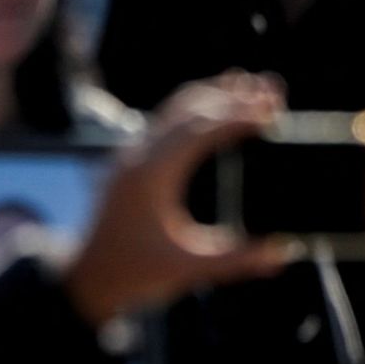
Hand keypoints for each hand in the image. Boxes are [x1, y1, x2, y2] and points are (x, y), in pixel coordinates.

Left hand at [59, 75, 291, 330]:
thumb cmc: (133, 273)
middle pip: (192, 109)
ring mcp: (132, 153)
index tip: (271, 109)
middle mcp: (139, 154)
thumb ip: (235, 261)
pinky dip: (196, 106)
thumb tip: (281, 255)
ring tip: (251, 84)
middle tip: (274, 88)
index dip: (238, 116)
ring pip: (177, 107)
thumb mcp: (187, 270)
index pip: (201, 131)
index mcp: (152, 175)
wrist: (83, 279)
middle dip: (235, 96)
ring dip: (215, 94)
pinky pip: (166, 119)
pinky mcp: (131, 158)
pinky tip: (216, 107)